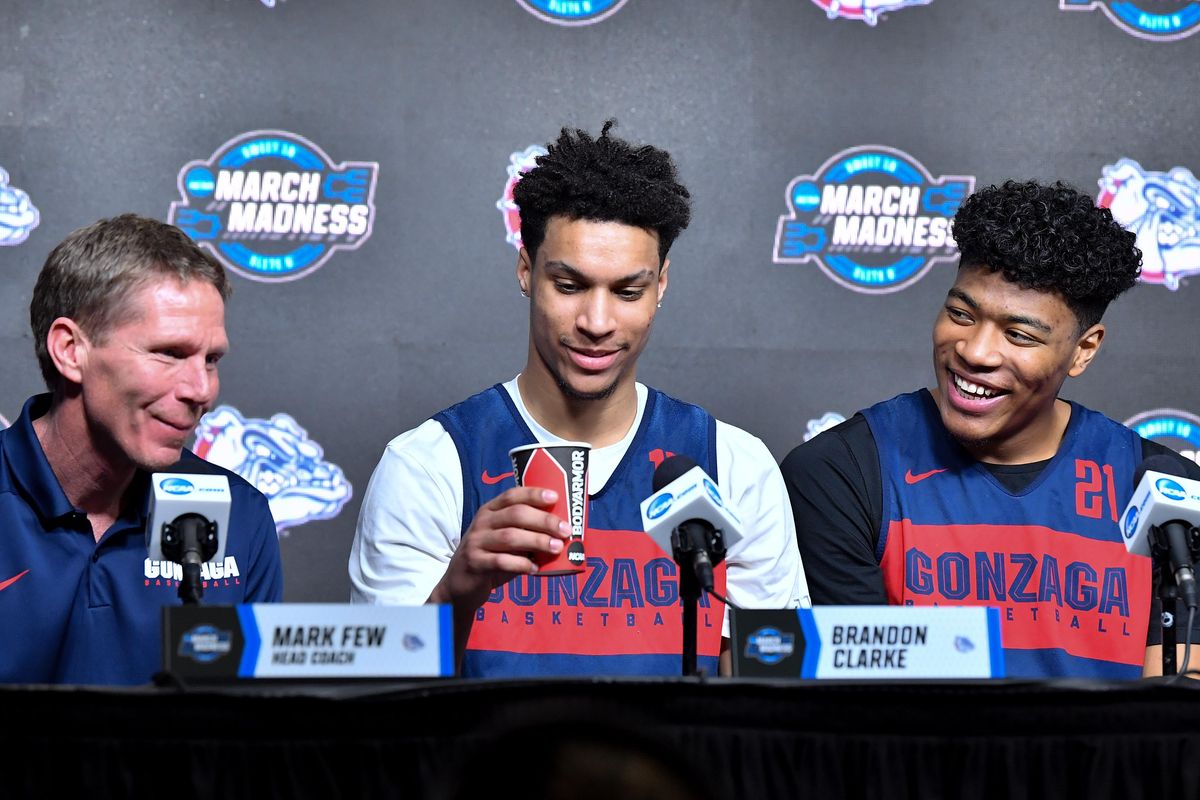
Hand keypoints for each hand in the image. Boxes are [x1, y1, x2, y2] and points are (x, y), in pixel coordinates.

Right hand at [429, 486, 569, 612]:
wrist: (459, 584)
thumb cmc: (490, 557)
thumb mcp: (504, 539)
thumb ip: (524, 532)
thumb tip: (559, 531)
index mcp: (490, 511)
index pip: (512, 496)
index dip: (533, 494)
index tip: (555, 497)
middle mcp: (482, 522)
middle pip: (516, 514)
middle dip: (544, 520)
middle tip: (565, 530)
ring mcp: (476, 542)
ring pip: (510, 536)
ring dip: (537, 541)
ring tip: (557, 547)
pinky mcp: (475, 562)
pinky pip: (501, 561)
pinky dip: (521, 564)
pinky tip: (534, 568)